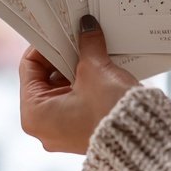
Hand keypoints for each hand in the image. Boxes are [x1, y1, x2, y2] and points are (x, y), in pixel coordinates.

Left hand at [19, 17, 137, 152]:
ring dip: (76, 70)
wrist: (142, 142)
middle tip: (77, 40)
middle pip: (45, 79)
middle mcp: (43, 127)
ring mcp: (61, 132)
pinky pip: (75, 102)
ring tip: (91, 53)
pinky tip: (99, 70)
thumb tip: (86, 28)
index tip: (60, 33)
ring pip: (62, 90)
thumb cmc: (111, 113)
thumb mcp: (95, 70)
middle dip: (63, 58)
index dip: (46, 46)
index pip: (29, 67)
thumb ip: (87, 46)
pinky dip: (85, 86)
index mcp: (34, 114)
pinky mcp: (80, 133)